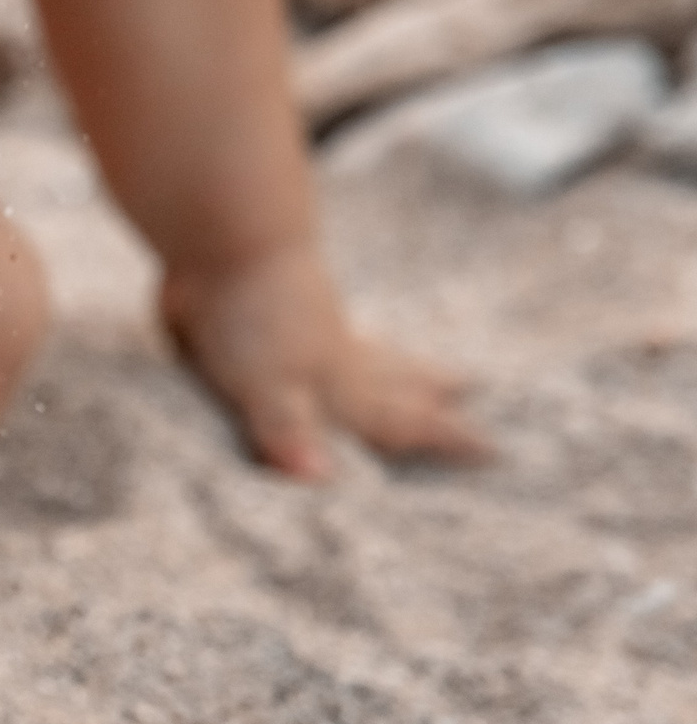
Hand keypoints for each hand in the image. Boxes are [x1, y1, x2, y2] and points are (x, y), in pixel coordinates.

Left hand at [163, 243, 491, 481]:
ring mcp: (314, 337)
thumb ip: (291, 431)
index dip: (444, 440)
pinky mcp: (283, 320)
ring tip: (444, 374)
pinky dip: (363, 347)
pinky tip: (355, 343)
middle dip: (435, 397)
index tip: (495, 452)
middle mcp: (339, 363)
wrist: (228, 241)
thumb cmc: (252, 317)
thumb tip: (321, 482)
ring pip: (376, 358)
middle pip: (397, 384)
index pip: (402, 421)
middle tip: (480, 391)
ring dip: (408, 369)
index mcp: (342, 385)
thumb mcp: (268, 385)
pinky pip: (341, 342)